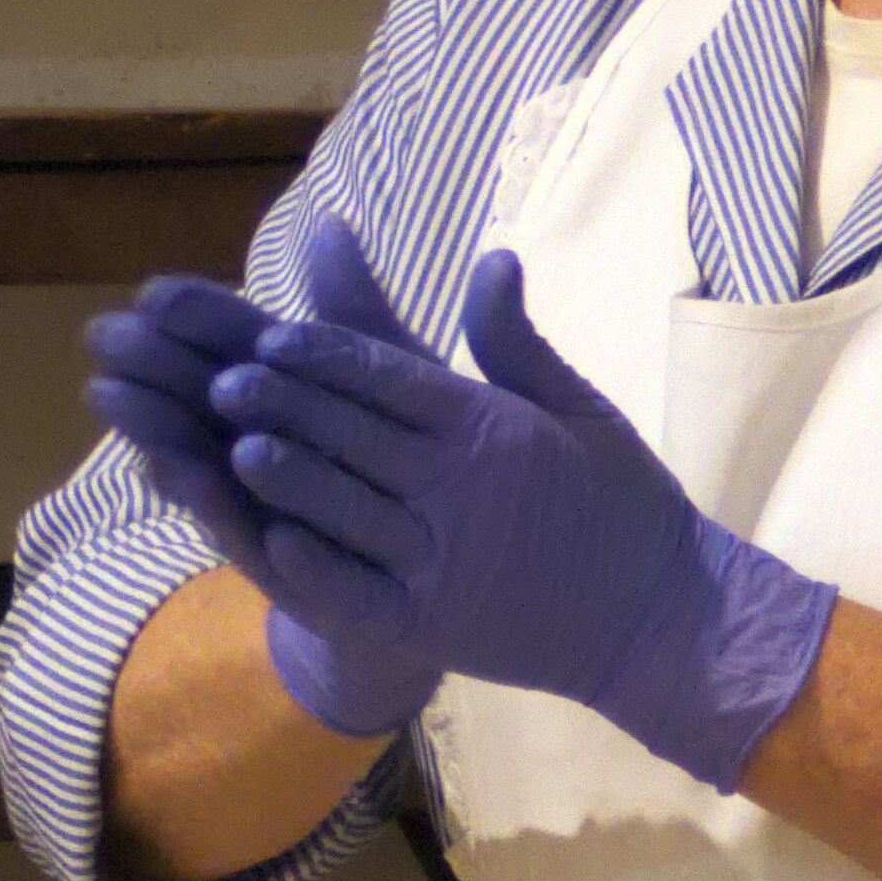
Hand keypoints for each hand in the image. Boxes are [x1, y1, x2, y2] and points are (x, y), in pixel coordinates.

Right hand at [90, 259, 440, 741]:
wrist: (498, 582)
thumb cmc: (464, 473)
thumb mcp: (426, 384)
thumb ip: (370, 319)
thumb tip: (328, 223)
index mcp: (315, 395)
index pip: (246, 343)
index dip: (202, 315)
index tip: (154, 289)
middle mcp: (285, 449)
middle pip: (209, 400)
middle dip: (157, 365)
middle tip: (105, 333)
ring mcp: (281, 511)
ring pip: (210, 464)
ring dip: (160, 431)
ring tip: (113, 397)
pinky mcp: (301, 571)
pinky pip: (251, 538)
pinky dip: (214, 507)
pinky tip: (173, 476)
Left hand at [208, 221, 835, 788]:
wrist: (662, 619)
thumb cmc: (623, 505)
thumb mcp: (582, 409)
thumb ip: (516, 341)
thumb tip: (492, 256)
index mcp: (492, 429)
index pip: (390, 377)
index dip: (326, 355)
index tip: (270, 336)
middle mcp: (462, 489)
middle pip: (353, 435)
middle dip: (284, 405)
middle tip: (219, 381)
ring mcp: (444, 560)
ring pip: (345, 509)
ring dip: (286, 477)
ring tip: (230, 445)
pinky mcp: (432, 624)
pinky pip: (358, 590)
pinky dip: (314, 565)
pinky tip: (271, 539)